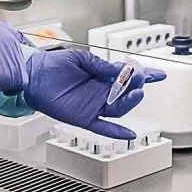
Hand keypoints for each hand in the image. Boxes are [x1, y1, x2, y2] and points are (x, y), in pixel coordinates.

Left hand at [25, 50, 166, 139]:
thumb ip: (99, 65)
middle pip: (126, 92)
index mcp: (101, 75)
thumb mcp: (80, 58)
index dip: (144, 75)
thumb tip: (117, 70)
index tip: (159, 74)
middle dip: (137, 84)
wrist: (33, 75)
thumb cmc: (52, 65)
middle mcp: (100, 91)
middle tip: (140, 78)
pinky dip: (117, 131)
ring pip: (118, 108)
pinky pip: (103, 126)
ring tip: (137, 93)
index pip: (127, 75)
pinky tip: (130, 134)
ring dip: (130, 102)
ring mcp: (93, 105)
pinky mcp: (84, 117)